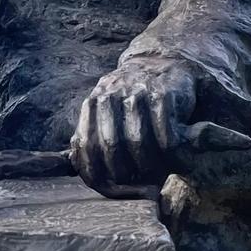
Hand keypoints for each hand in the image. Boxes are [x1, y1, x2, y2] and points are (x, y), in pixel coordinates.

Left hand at [71, 57, 196, 191]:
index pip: (86, 144)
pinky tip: (172, 157)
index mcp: (93, 102)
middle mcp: (112, 95)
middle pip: (111, 146)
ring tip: (157, 176)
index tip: (107, 188)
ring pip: (137, 142)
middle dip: (125, 173)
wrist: (165, 62)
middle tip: (137, 185)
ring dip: (148, 166)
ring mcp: (137, 92)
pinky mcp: (164, 93)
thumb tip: (77, 165)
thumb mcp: (107, 109)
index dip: (95, 171)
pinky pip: (164, 134)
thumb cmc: (134, 98)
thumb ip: (93, 132)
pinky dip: (169, 152)